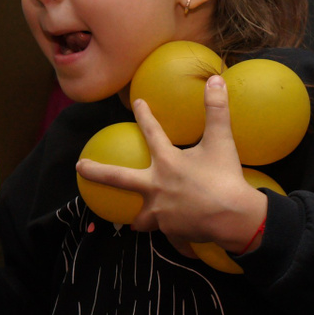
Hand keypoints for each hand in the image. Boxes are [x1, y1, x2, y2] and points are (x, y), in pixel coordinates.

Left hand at [75, 74, 268, 251]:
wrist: (234, 218)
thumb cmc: (225, 177)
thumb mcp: (221, 141)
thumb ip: (216, 110)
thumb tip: (216, 80)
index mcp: (167, 162)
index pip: (152, 132)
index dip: (144, 115)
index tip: (136, 102)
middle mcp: (156, 187)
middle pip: (118, 179)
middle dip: (97, 172)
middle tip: (79, 169)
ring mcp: (160, 212)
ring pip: (141, 218)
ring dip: (140, 218)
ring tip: (138, 221)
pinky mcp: (170, 231)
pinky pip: (168, 233)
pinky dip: (172, 233)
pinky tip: (178, 234)